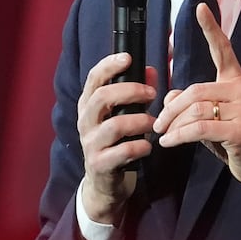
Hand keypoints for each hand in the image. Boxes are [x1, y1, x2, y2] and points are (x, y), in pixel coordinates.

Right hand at [78, 52, 156, 222]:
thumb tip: (150, 70)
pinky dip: (140, 146)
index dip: (109, 65)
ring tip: (155, 123)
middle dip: (130, 91)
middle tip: (152, 94)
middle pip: (102, 97)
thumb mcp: (122, 114)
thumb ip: (135, 92)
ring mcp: (90, 143)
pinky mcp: (100, 164)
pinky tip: (148, 145)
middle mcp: (85, 122)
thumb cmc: (115, 141)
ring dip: (140, 121)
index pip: (94, 79)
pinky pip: (122, 151)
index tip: (128, 57)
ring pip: (114, 125)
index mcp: (88, 105)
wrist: (103, 181)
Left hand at [152, 4, 240, 202]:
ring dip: (173, 126)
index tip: (200, 8)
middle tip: (157, 125)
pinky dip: (180, 136)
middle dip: (170, 110)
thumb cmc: (236, 141)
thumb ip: (193, 105)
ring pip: (195, 110)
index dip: (211, 28)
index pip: (223, 50)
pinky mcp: (240, 130)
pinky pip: (200, 128)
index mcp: (237, 82)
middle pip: (194, 91)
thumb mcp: (212, 119)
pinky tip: (169, 142)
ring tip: (163, 136)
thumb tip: (170, 96)